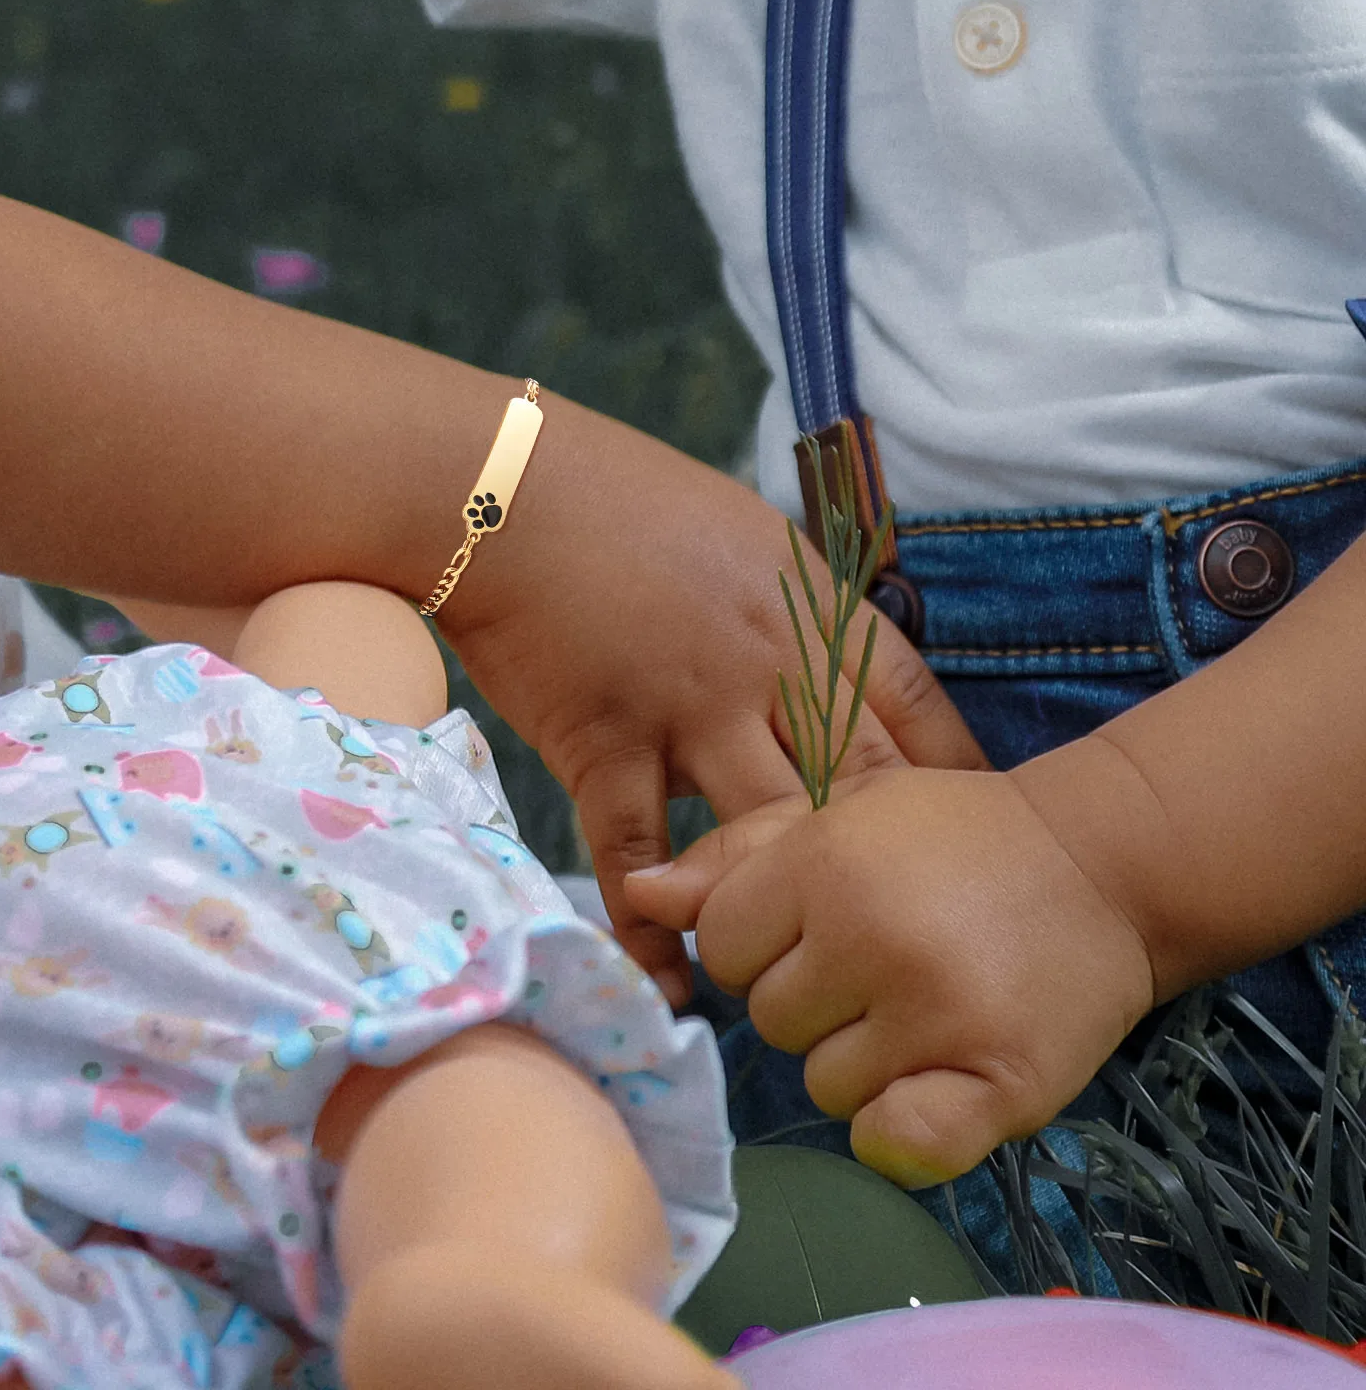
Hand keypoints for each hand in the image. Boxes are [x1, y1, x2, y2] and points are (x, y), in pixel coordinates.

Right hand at [436, 397, 988, 1003]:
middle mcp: (767, 666)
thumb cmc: (625, 501)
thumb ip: (801, 613)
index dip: (951, 777)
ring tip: (809, 968)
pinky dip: (655, 927)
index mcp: (809, 607)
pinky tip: (675, 982)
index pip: (912, 707)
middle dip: (893, 859)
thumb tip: (837, 673)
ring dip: (787, 902)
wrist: (505, 494)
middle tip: (915, 925)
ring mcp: (688, 711)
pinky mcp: (608, 745)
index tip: (971, 832)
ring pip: (766, 834)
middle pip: (859, 784)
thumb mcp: (749, 537)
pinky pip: (639, 857)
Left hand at [624, 765, 1154, 1187]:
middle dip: (810, 998)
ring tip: (922, 1003)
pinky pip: (893, 1146)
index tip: (819, 924)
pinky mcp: (997, 1085)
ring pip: (823, 1087)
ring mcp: (934, 1016)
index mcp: (822, 864)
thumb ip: (731, 856)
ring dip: (861, 1060)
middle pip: (765, 1020)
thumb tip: (637, 894)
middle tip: (882, 958)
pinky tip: (937, 1078)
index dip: (761, 941)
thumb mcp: (837, 816)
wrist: (1104, 863)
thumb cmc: (951, 834)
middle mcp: (870, 938)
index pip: (720, 948)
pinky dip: (904, 1127)